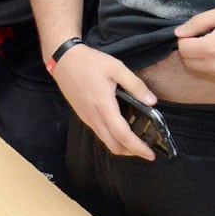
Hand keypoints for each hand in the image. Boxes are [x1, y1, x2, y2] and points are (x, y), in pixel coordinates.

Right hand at [50, 44, 158, 159]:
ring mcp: (87, 118)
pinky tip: (120, 129)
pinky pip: (99, 133)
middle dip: (131, 152)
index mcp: (104, 106)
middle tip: (146, 151)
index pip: (123, 135)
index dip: (138, 148)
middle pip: (114, 146)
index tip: (150, 154)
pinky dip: (112, 138)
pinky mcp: (83, 115)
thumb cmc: (88, 62)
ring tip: (136, 141)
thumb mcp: (116, 68)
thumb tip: (151, 101)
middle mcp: (94, 117)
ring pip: (106, 141)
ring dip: (122, 146)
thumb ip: (135, 85)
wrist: (63, 61)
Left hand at [175, 4, 214, 86]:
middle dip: (191, 50)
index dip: (185, 39)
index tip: (195, 32)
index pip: (183, 50)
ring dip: (205, 59)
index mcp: (212, 48)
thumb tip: (179, 33)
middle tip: (205, 37)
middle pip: (190, 63)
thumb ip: (198, 22)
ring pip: (204, 71)